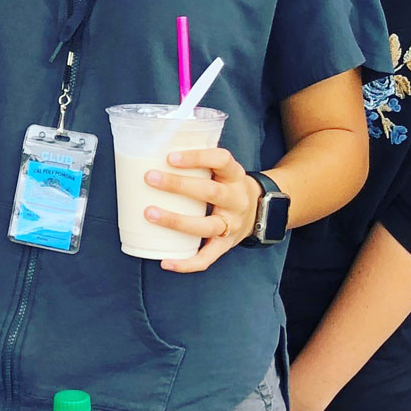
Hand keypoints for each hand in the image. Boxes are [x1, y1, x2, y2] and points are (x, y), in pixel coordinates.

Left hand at [144, 147, 260, 273]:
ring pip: (206, 226)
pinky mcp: (226, 245)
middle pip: (211, 193)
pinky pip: (207, 258)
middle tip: (149, 178)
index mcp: (235, 176)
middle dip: (179, 185)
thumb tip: (153, 148)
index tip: (170, 157)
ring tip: (149, 214)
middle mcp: (236, 200)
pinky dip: (186, 263)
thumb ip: (198, 161)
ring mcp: (232, 225)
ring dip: (176, 221)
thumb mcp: (222, 169)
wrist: (260, 211)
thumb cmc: (227, 185)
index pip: (221, 160)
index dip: (197, 157)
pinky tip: (165, 262)